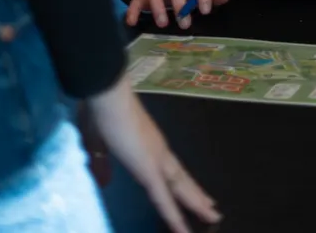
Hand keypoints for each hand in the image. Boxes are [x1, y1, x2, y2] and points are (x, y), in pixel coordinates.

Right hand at [89, 75, 220, 231]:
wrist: (108, 95)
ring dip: (195, 203)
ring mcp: (157, 159)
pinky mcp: (149, 168)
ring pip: (180, 188)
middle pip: (181, 179)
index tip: (197, 192)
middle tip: (213, 210)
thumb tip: (103, 175)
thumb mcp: (102, 141)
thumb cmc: (105, 112)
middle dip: (197, 196)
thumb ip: (103, 160)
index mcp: (151, 145)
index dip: (184, 183)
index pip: (171, 169)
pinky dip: (173, 215)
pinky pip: (163, 198)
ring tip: (212, 216)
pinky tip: (181, 229)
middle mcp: (159, 152)